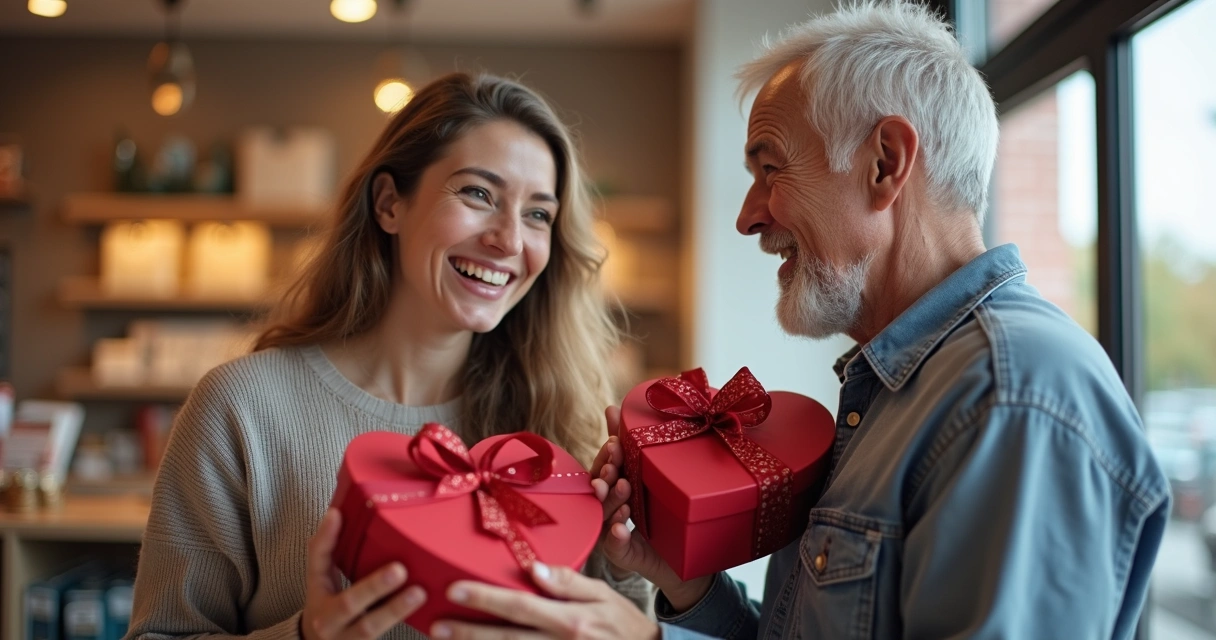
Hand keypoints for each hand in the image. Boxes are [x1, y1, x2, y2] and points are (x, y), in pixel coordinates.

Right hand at [301, 508, 426, 639]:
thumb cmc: (327, 606)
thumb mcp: (321, 581)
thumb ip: (326, 550)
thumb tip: (335, 513)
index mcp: (319, 596)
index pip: (318, 566)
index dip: (326, 541)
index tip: (338, 515)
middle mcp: (330, 622)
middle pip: (348, 604)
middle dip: (374, 587)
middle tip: (399, 570)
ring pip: (370, 628)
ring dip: (395, 610)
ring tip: (419, 593)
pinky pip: (384, 639)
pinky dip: (405, 625)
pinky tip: (429, 617)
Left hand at [430, 562, 658, 639]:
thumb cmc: (624, 624)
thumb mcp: (604, 594)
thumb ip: (569, 583)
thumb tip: (536, 569)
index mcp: (571, 621)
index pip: (520, 607)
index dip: (486, 599)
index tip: (456, 590)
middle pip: (507, 639)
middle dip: (469, 633)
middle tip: (437, 625)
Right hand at [593, 406, 712, 612]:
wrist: (681, 558)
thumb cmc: (661, 514)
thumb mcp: (646, 475)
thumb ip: (626, 444)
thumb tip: (611, 408)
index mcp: (610, 491)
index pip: (600, 470)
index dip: (605, 458)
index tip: (614, 445)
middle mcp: (605, 511)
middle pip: (598, 492)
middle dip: (605, 476)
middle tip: (616, 467)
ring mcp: (609, 535)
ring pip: (603, 516)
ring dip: (612, 501)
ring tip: (624, 489)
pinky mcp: (621, 556)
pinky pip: (614, 546)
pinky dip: (616, 536)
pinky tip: (621, 528)